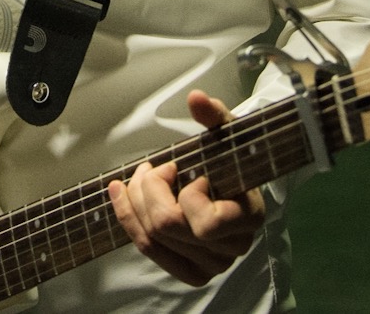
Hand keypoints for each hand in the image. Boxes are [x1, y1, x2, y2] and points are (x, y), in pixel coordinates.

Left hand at [108, 92, 265, 286]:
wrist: (232, 186)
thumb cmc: (229, 161)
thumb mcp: (226, 134)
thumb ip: (214, 115)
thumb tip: (196, 98)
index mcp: (249, 217)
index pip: (206, 223)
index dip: (188, 194)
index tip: (190, 172)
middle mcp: (233, 248)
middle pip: (168, 226)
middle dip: (149, 189)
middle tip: (153, 168)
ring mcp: (213, 266)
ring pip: (153, 238)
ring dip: (135, 201)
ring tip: (139, 177)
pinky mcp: (192, 272)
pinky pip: (149, 250)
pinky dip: (129, 219)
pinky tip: (121, 195)